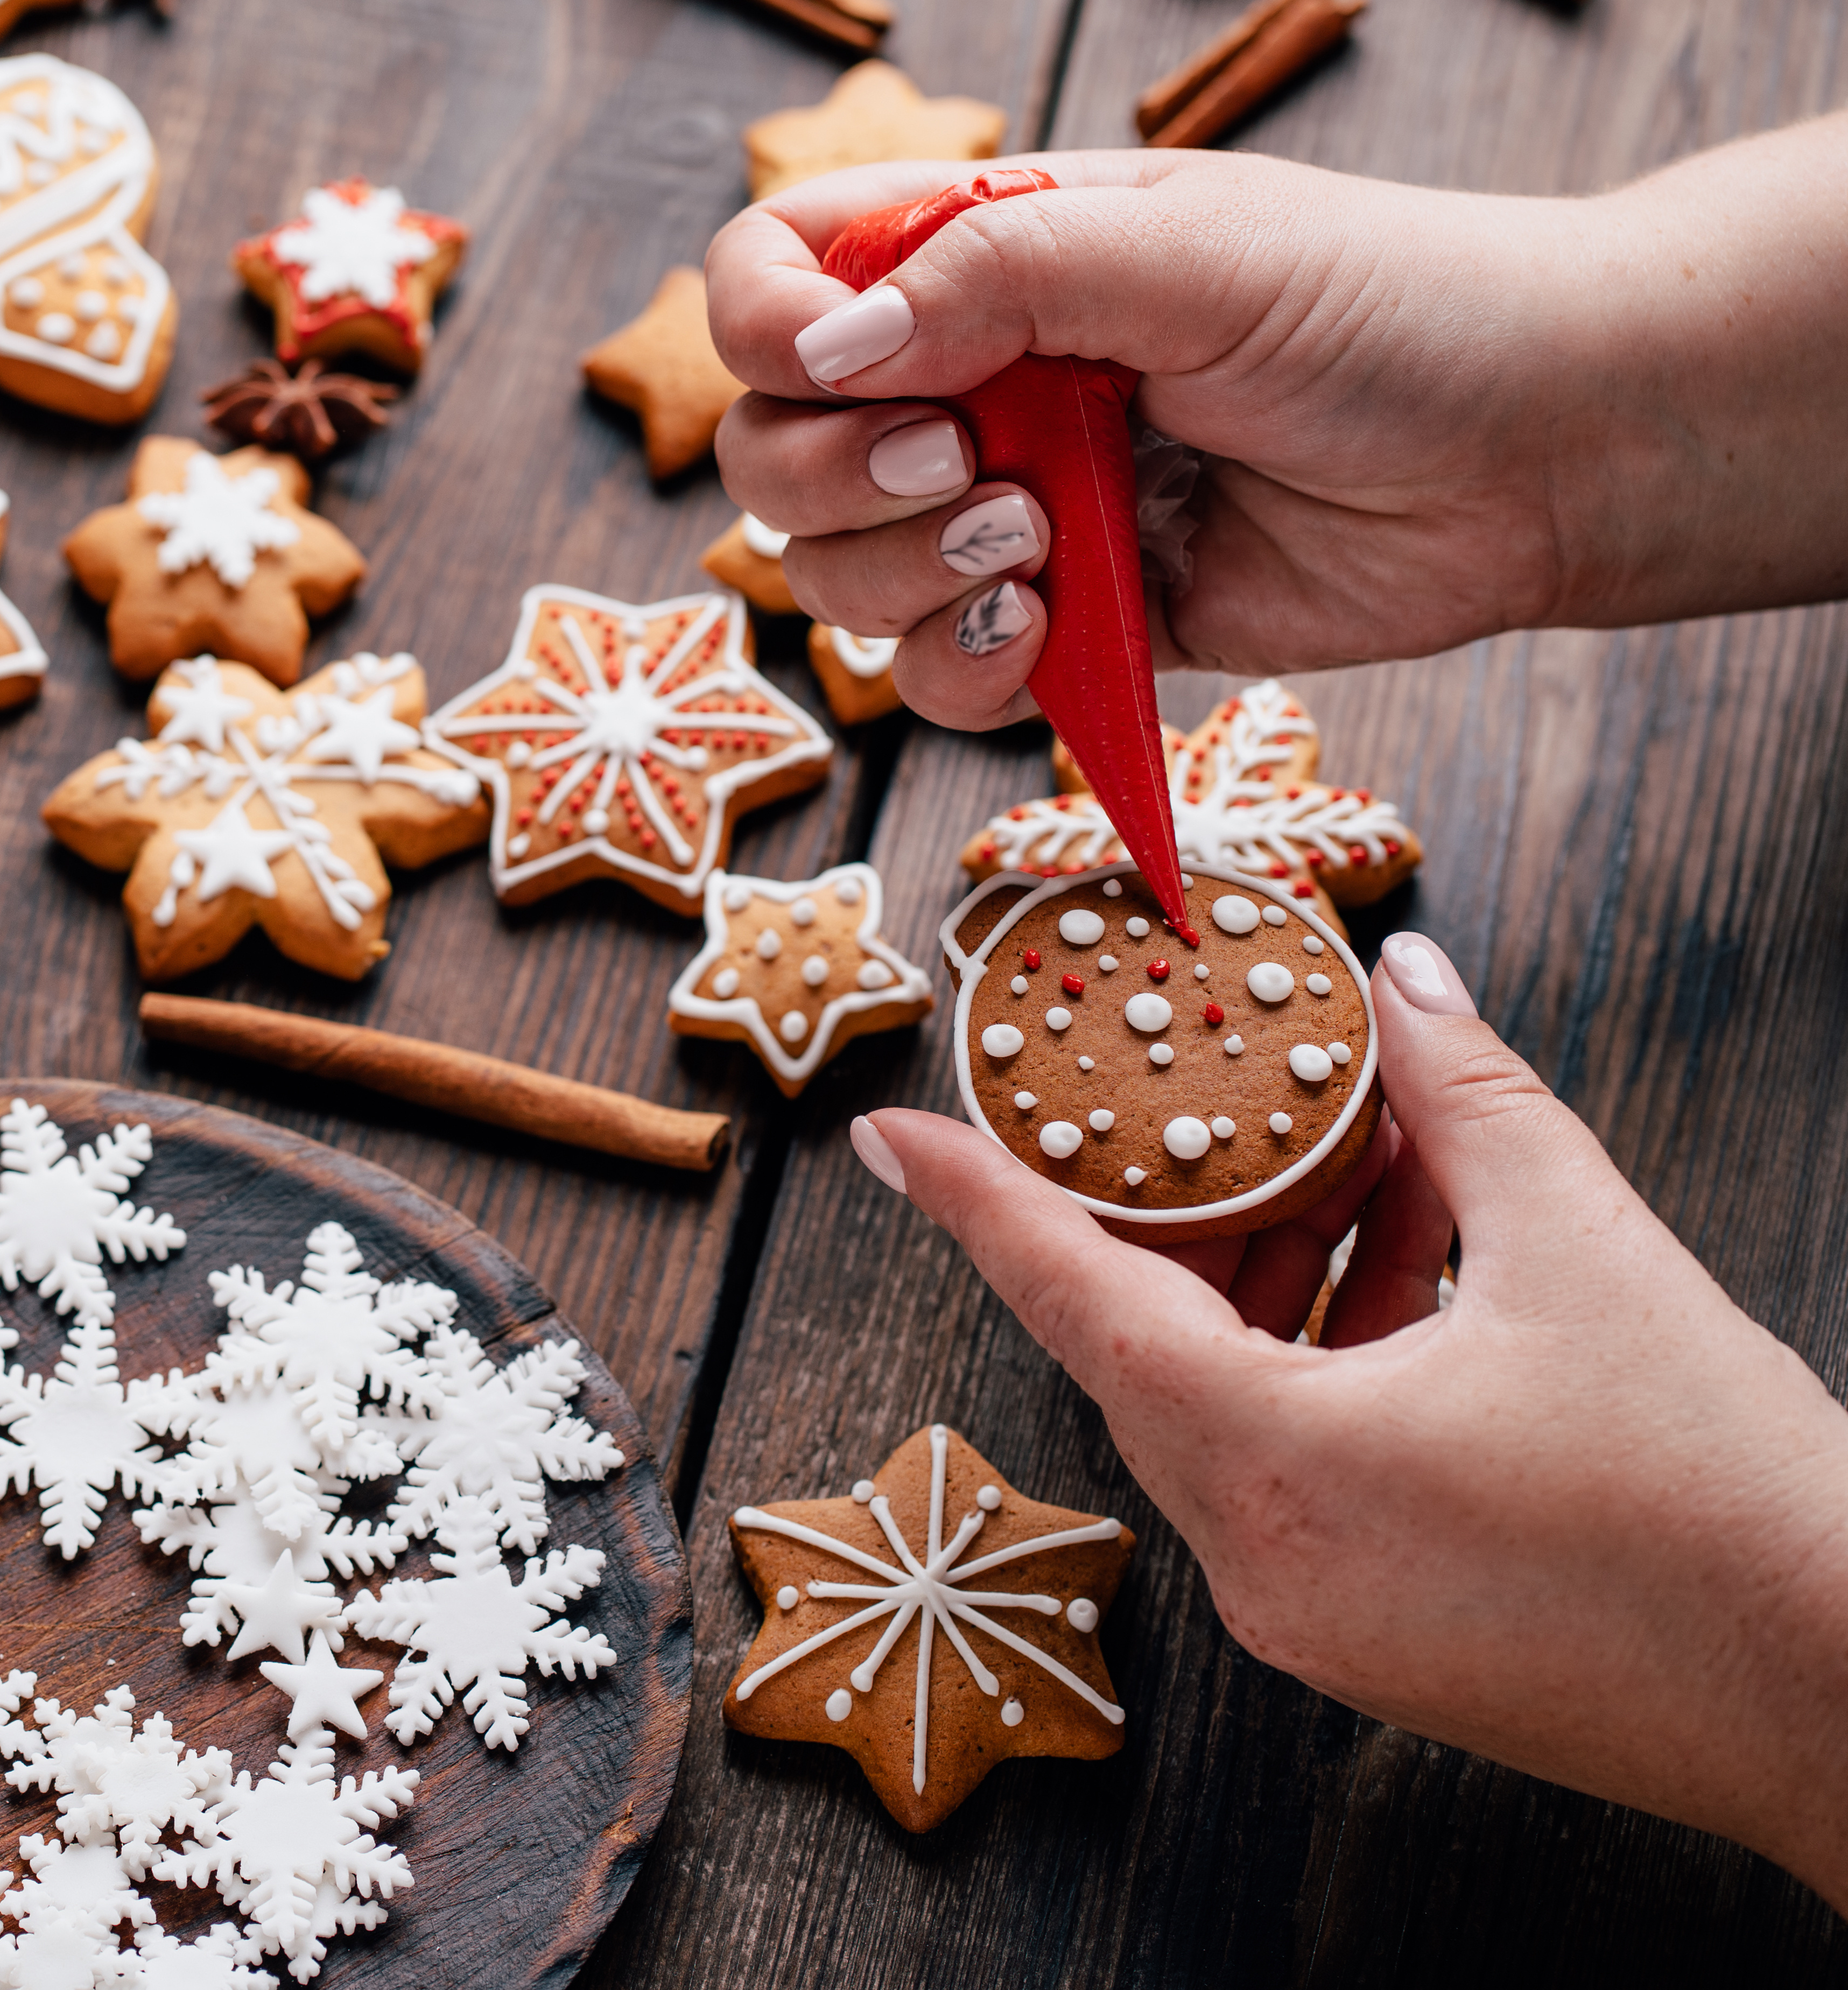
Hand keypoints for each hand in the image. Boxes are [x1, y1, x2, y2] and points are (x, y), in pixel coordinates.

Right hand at [702, 127, 1847, 729]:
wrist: (1539, 452)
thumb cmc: (1388, 311)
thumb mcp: (1188, 249)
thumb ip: (994, 276)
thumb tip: (823, 350)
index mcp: (981, 256)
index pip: (777, 276)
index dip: (763, 327)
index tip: (838, 365)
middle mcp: (972, 384)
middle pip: (772, 450)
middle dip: (836, 478)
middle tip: (962, 468)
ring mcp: (1008, 509)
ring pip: (834, 578)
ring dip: (902, 579)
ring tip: (1033, 545)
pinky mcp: (1068, 625)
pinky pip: (933, 677)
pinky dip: (961, 666)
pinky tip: (1050, 624)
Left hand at [846, 936, 1847, 1908]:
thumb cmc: (1731, 1504)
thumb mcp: (1589, 1254)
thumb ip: (1469, 1101)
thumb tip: (1405, 982)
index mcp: (1276, 1466)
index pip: (1071, 1296)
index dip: (976, 1197)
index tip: (888, 1133)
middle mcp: (1262, 1560)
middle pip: (1153, 1347)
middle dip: (1195, 1209)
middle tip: (1228, 1098)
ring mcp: (1314, 1614)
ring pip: (1232, 1403)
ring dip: (1285, 1277)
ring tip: (1376, 1162)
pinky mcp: (1375, 1637)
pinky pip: (1297, 1469)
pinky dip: (1329, 1360)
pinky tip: (1416, 1265)